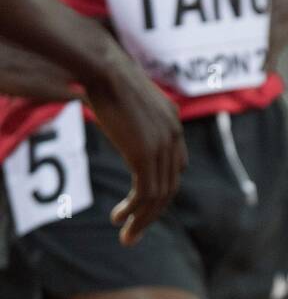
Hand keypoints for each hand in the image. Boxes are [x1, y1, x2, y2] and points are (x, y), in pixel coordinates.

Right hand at [82, 48, 185, 245]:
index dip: (163, 188)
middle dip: (153, 213)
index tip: (146, 204)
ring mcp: (163, 145)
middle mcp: (174, 135)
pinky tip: (119, 219)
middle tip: (135, 232)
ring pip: (158, 196)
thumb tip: (109, 110)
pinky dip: (133, 211)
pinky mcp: (146, 154)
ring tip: (127, 236)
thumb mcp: (124, 95)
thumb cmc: (101, 71)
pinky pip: (145, 193)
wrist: (99, 63)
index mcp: (173, 120)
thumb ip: (129, 113)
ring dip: (142, 220)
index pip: (177, 166)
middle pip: (170, 186)